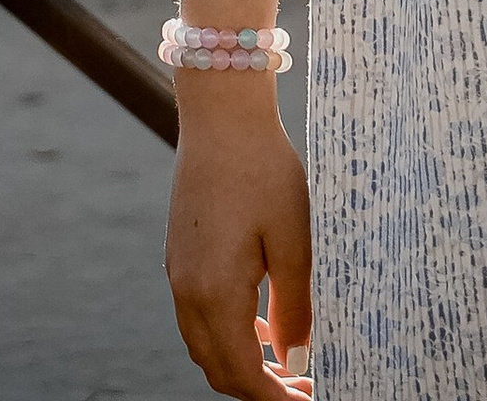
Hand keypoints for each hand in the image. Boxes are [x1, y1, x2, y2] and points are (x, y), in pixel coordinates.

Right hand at [167, 86, 313, 397]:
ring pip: (204, 345)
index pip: (241, 374)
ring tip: (285, 361)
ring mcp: (178, 273)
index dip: (274, 398)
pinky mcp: (180, 255)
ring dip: (241, 362)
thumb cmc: (262, 168)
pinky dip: (227, 333)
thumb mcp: (292, 238)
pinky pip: (198, 316)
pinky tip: (260, 322)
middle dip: (258, 388)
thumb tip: (294, 359)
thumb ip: (294, 307)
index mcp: (214, 293)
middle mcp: (187, 291)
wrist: (220, 113)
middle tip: (301, 385)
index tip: (308, 398)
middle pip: (217, 369)